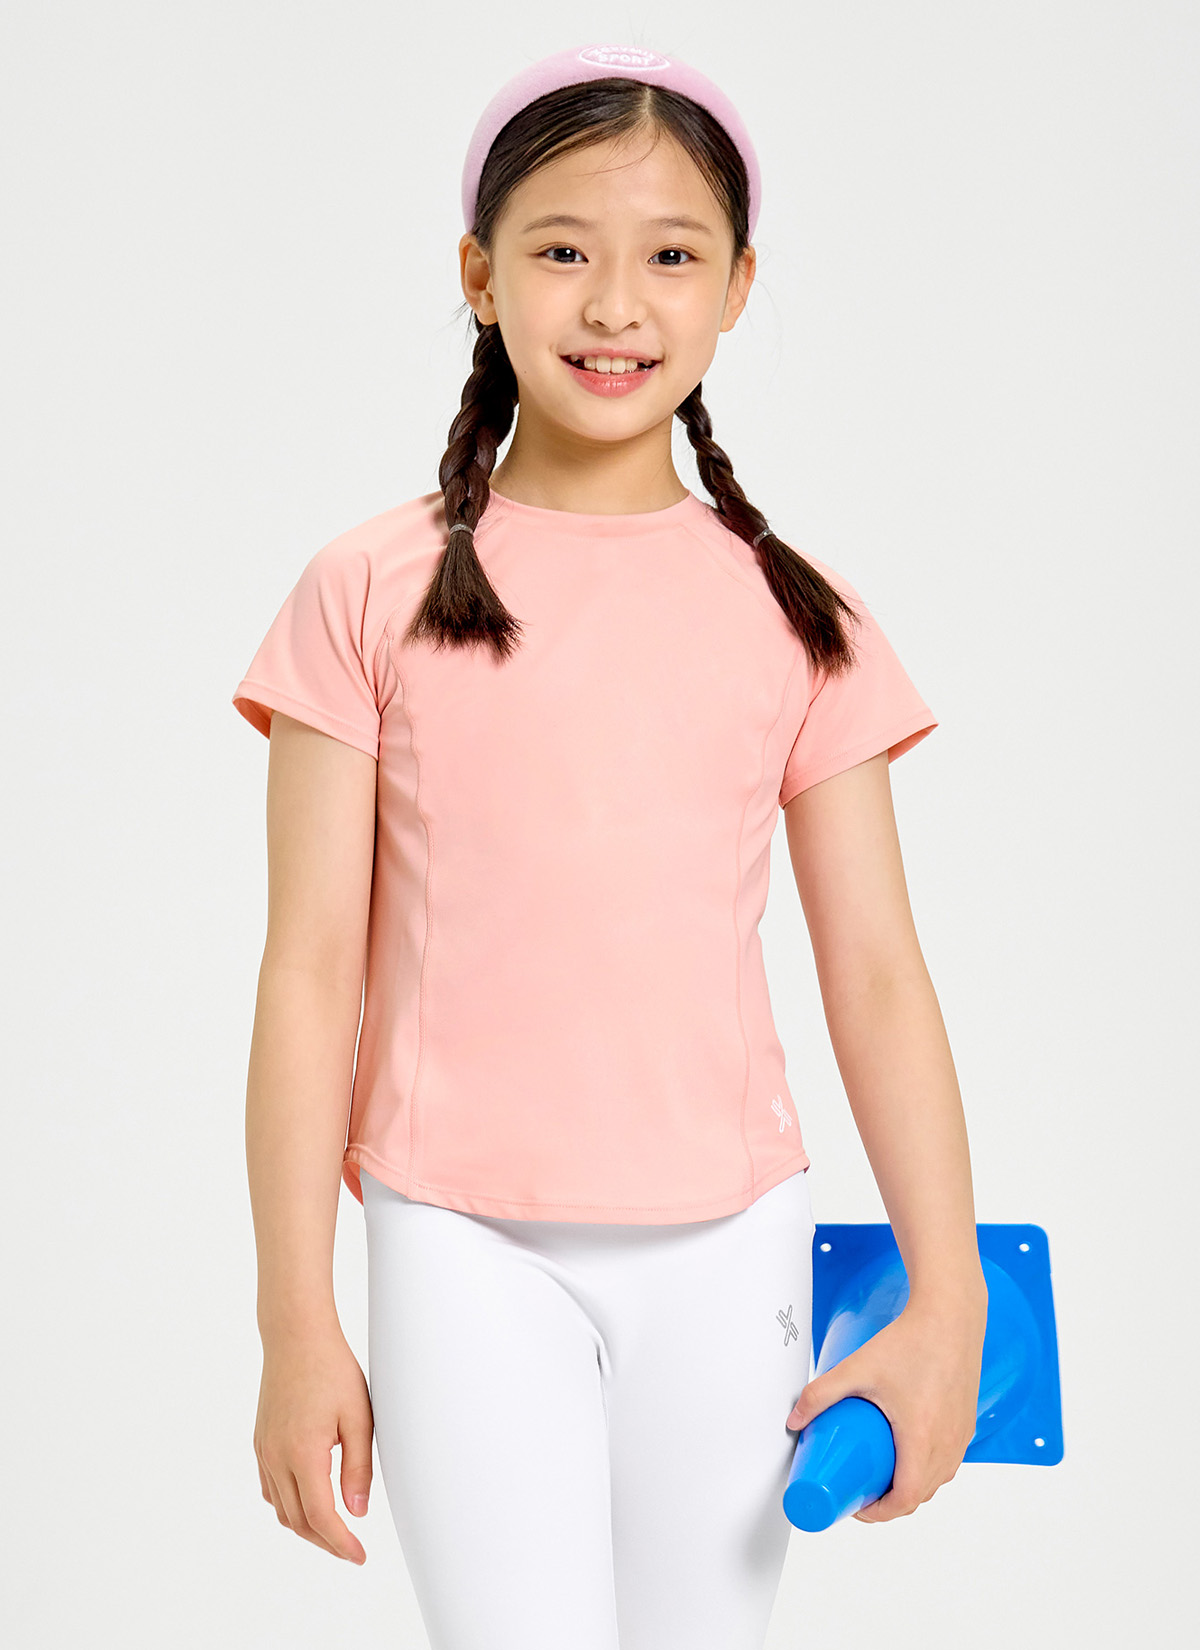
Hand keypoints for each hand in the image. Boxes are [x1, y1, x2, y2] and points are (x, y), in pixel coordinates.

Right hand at [254, 1323, 374, 1562]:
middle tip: (351, 1549)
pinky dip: (288, 1505)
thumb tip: (357, 1512)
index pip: (320, 1517)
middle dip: (325, 1542)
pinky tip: (307, 1501)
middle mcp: (276, 1457)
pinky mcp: (261, 1441)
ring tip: (334, 1530)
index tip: (359, 1555)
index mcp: (303, 1454)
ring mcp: (264, 1449)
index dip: (340, 1543)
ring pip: (280, 1508)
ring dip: (305, 1526)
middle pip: (297, 1520)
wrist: (296, 1336)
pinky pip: (270, 1488)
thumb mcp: (359, 1418)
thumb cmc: (332, 1369)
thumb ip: (358, 1469)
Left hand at [784, 1295, 986, 1522]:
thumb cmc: (910, 1340)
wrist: (950, 1314)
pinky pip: (950, 1460)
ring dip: (911, 1486)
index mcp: (922, 1438)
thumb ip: (821, 1393)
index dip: (879, 1513)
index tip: (859, 1506)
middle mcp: (948, 1442)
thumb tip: (794, 1418)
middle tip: (864, 1490)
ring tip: (883, 1474)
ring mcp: (961, 1434)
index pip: (904, 1499)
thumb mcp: (858, 1369)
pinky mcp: (967, 1422)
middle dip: (890, 1502)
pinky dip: (929, 1468)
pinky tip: (910, 1454)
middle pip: (920, 1494)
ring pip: (938, 1479)